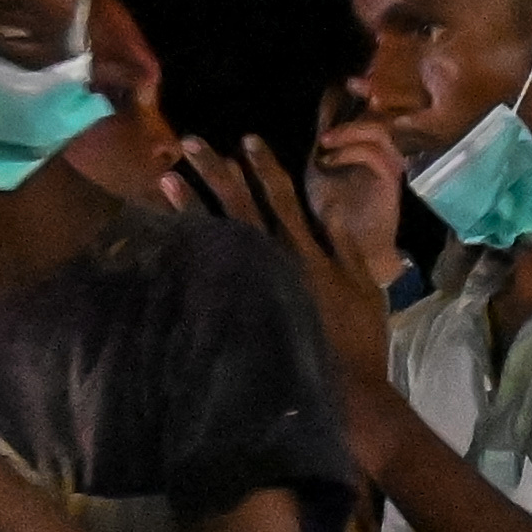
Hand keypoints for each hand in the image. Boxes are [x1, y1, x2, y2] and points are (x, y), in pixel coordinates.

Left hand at [193, 140, 404, 440]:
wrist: (343, 391)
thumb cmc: (360, 341)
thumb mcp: (366, 287)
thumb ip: (348, 245)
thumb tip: (332, 206)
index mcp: (306, 251)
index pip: (283, 197)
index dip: (264, 166)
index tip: (246, 140)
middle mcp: (273, 260)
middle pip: (240, 206)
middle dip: (216, 171)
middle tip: (190, 142)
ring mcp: (251, 285)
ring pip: (215, 233)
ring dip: (190, 203)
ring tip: (166, 177)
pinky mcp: (234, 312)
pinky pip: (203, 272)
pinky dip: (185, 249)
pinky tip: (165, 232)